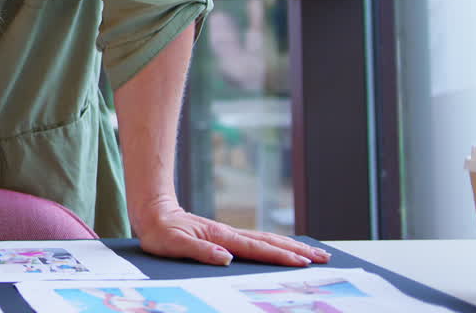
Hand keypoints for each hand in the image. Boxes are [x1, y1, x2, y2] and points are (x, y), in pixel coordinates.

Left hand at [133, 196, 330, 266]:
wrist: (153, 213)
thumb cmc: (161, 231)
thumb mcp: (174, 244)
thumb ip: (200, 251)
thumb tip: (226, 257)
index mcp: (221, 236)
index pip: (257, 248)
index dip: (280, 256)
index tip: (302, 262)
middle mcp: (229, 234)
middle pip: (270, 241)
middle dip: (297, 250)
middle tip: (323, 257)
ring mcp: (228, 234)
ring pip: (266, 239)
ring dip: (291, 246)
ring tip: (313, 253)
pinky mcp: (225, 237)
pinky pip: (256, 241)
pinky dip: (275, 245)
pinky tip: (283, 249)